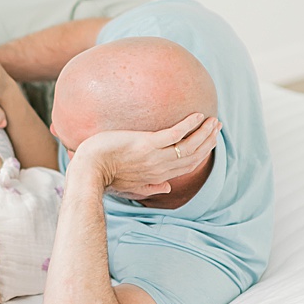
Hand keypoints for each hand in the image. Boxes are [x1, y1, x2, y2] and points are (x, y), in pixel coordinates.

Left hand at [73, 113, 220, 198]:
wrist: (87, 171)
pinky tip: (197, 115)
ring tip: (213, 120)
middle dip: (208, 141)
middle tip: (216, 127)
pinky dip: (188, 125)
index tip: (210, 142)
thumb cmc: (103, 176)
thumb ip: (149, 187)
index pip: (187, 165)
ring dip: (204, 132)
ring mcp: (154, 156)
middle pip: (193, 155)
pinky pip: (174, 133)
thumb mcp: (129, 186)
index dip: (202, 154)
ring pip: (189, 145)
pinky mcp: (146, 144)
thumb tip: (166, 188)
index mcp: (157, 176)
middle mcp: (160, 167)